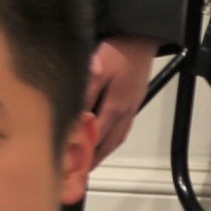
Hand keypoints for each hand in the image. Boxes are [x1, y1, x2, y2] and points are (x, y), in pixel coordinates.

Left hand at [81, 31, 156, 165]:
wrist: (140, 37)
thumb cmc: (117, 51)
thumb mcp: (97, 70)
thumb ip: (85, 93)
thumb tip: (75, 115)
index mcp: (115, 107)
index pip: (96, 137)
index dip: (83, 152)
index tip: (70, 165)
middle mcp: (125, 112)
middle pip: (108, 142)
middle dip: (94, 158)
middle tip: (79, 173)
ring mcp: (131, 107)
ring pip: (117, 136)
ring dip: (103, 150)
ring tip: (90, 162)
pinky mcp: (133, 100)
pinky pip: (122, 127)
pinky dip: (111, 138)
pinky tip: (103, 139)